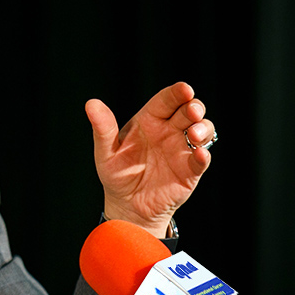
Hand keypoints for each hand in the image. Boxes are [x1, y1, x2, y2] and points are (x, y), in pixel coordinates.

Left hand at [85, 82, 214, 237]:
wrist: (127, 205)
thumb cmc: (117, 174)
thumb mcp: (106, 151)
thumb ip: (103, 128)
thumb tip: (91, 103)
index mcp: (149, 120)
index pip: (166, 100)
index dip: (177, 93)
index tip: (184, 89)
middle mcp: (169, 131)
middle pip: (189, 111)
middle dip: (194, 107)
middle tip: (192, 111)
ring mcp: (182, 149)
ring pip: (203, 131)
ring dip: (203, 129)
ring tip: (194, 134)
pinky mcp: (190, 170)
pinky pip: (201, 160)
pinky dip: (203, 155)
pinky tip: (198, 154)